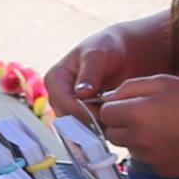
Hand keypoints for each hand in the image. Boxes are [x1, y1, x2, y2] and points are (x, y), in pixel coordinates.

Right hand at [42, 23, 158, 125]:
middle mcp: (58, 96)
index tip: (105, 111)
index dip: (84, 111)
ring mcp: (70, 108)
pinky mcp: (83, 116)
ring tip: (117, 119)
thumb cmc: (108, 48)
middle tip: (113, 118)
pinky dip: (103, 129)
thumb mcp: (98, 55)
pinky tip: (116, 121)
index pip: (64, 103)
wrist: (123, 53)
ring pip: (79, 128)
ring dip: (98, 127)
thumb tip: (81, 93)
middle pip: (69, 119)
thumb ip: (90, 73)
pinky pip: (89, 131)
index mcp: (55, 79)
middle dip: (91, 121)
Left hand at [96, 75, 178, 177]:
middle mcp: (139, 140)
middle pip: (112, 134)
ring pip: (129, 148)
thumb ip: (130, 88)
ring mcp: (151, 159)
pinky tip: (171, 141)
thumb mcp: (162, 81)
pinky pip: (147, 160)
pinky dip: (152, 151)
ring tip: (160, 128)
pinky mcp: (162, 171)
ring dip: (136, 138)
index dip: (113, 107)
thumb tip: (108, 99)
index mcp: (137, 115)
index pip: (105, 114)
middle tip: (142, 116)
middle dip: (121, 124)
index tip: (126, 104)